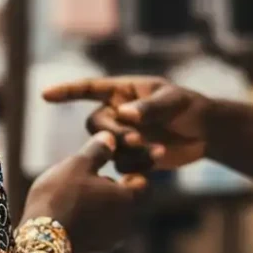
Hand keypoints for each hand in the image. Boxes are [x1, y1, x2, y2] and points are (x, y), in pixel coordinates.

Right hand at [22, 132, 147, 252]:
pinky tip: (68, 220)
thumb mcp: (78, 164)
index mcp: (127, 199)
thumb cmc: (61, 196)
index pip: (142, 183)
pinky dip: (88, 228)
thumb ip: (97, 150)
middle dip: (112, 192)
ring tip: (76, 201)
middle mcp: (126, 224)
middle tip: (91, 181)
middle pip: (125, 203)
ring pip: (111, 221)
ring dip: (100, 211)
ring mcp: (110, 244)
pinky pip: (96, 237)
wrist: (40, 241)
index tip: (116, 167)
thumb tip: (109, 137)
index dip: (130, 172)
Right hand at [43, 77, 210, 171]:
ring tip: (156, 151)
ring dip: (129, 151)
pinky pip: (121, 163)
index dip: (67, 91)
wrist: (206, 134)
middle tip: (137, 139)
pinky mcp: (131, 155)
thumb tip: (125, 113)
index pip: (89, 89)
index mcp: (122, 92)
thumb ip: (150, 107)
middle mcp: (117, 112)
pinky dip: (137, 164)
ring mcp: (123, 135)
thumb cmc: (191, 107)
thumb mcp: (174, 102)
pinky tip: (157, 160)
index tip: (45, 95)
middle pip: (95, 124)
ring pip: (107, 147)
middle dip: (114, 133)